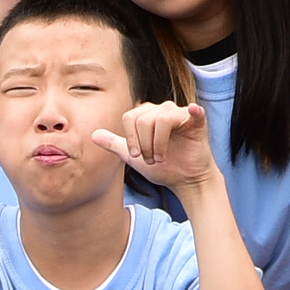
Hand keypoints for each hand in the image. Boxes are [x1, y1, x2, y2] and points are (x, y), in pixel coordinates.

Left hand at [96, 100, 221, 192]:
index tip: (136, 157)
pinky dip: (193, 110)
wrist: (186, 180)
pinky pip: (193, 111)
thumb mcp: (134, 157)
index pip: (129, 117)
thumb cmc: (163, 167)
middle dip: (144, 145)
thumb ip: (115, 144)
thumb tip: (92, 135)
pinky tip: (192, 111)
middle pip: (143, 119)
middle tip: (151, 160)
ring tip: (161, 158)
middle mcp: (163, 109)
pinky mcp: (197, 121)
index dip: (130, 139)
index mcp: (147, 114)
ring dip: (158, 144)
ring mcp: (181, 113)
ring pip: (160, 119)